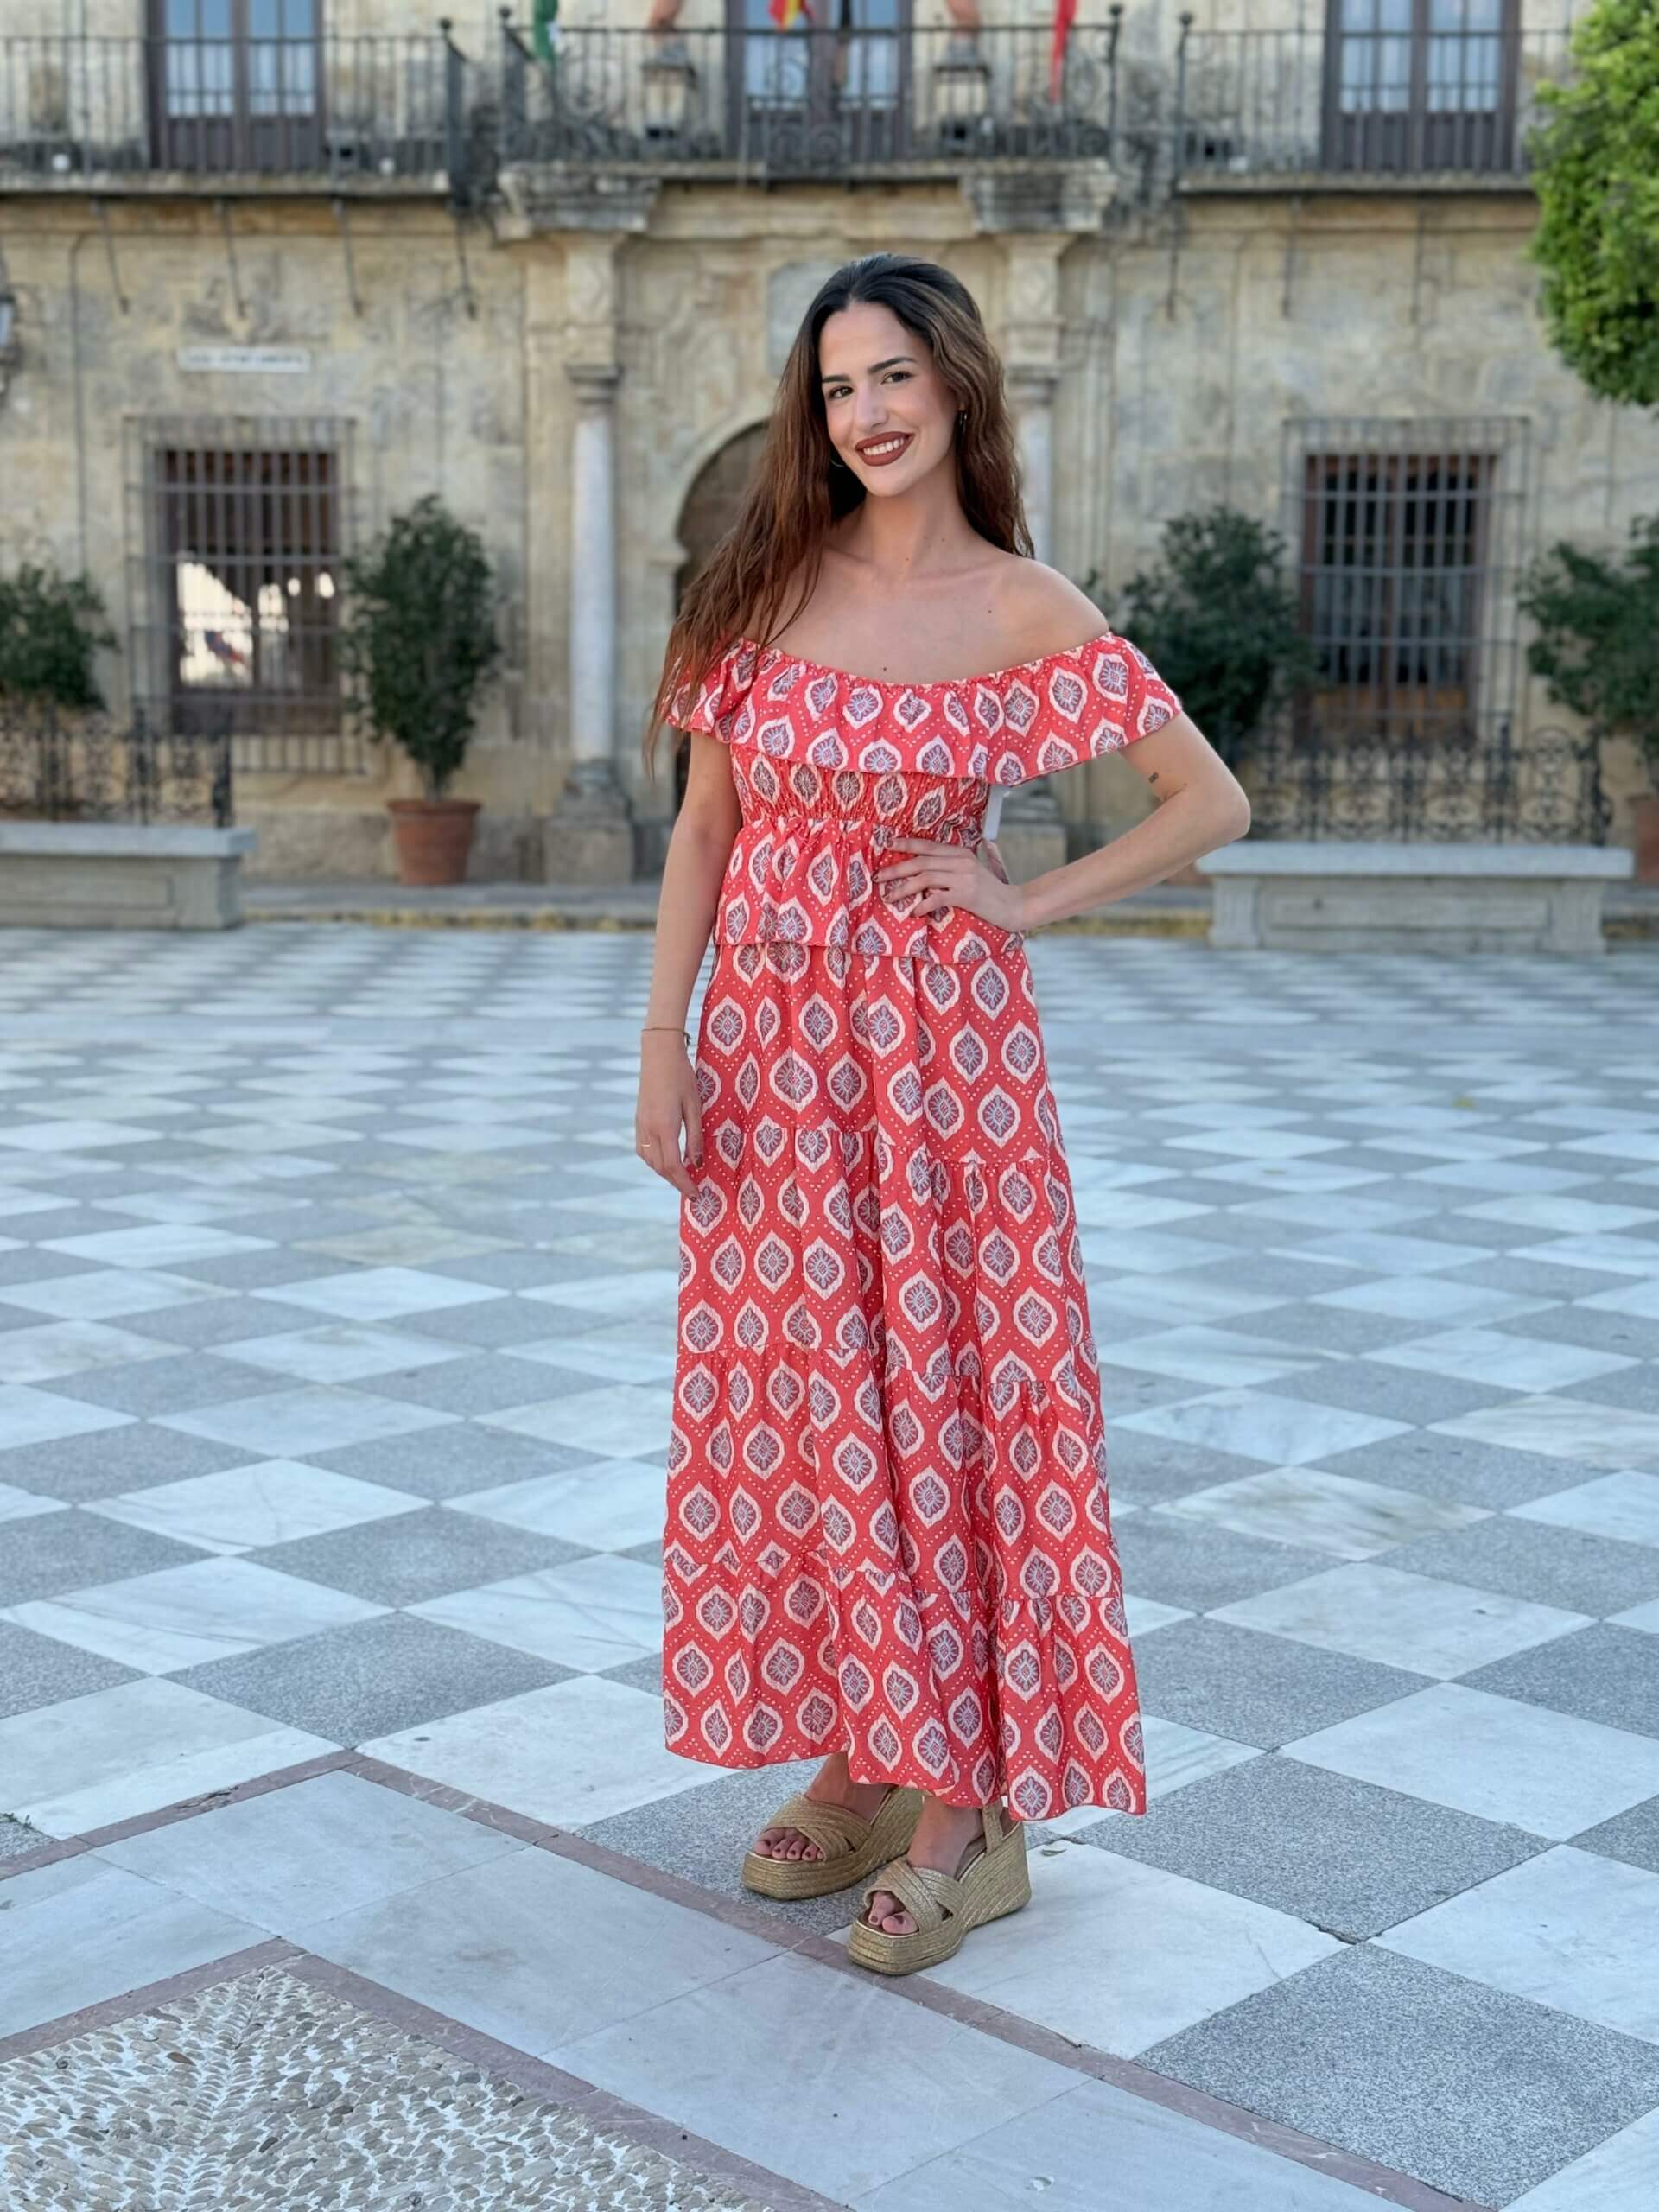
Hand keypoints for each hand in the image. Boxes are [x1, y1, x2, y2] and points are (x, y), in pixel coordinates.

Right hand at [635, 1031, 703, 1199]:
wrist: (659, 1055)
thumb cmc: (682, 1077)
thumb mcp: (694, 1106)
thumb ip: (695, 1136)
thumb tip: (697, 1163)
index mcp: (664, 1127)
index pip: (673, 1166)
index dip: (684, 1183)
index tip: (696, 1194)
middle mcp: (649, 1130)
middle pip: (660, 1167)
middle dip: (676, 1182)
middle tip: (692, 1190)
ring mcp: (640, 1125)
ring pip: (650, 1161)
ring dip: (665, 1173)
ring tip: (682, 1177)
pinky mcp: (638, 1120)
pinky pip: (643, 1150)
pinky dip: (654, 1161)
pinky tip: (666, 1159)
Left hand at [874, 836, 1027, 933]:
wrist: (1013, 905)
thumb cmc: (989, 892)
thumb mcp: (970, 873)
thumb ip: (950, 868)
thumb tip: (922, 873)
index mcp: (960, 853)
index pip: (928, 845)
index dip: (906, 844)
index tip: (887, 845)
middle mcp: (961, 861)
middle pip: (922, 861)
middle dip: (897, 868)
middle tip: (879, 877)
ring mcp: (964, 877)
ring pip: (925, 877)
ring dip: (904, 887)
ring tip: (889, 897)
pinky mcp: (967, 895)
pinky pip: (938, 898)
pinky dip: (923, 905)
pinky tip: (914, 912)